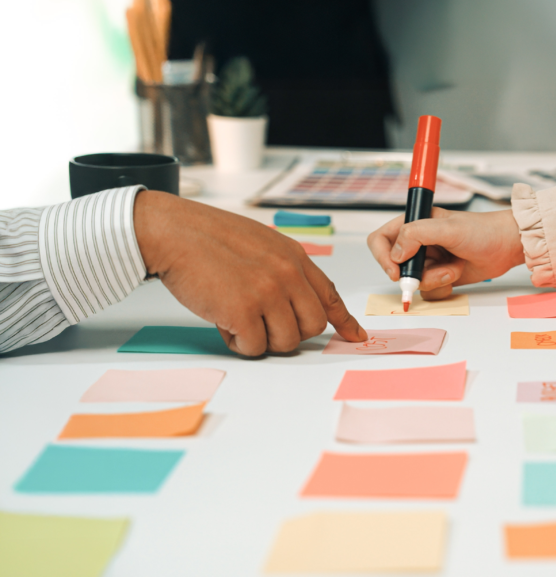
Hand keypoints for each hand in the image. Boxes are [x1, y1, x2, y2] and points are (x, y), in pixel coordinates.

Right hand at [133, 190, 365, 355]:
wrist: (174, 232)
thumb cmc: (209, 238)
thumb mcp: (262, 243)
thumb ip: (283, 269)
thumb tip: (296, 301)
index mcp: (294, 257)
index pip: (329, 295)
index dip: (343, 320)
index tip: (355, 336)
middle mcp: (288, 274)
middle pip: (312, 326)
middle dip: (290, 333)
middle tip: (263, 324)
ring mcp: (268, 292)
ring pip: (287, 341)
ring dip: (263, 340)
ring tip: (238, 319)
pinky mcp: (243, 311)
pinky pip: (255, 347)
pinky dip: (239, 344)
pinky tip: (223, 322)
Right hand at [367, 208, 523, 298]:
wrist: (507, 246)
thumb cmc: (483, 230)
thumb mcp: (448, 228)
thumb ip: (417, 234)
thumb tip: (397, 253)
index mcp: (414, 224)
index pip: (380, 240)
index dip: (383, 257)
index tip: (397, 271)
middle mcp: (417, 243)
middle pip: (395, 267)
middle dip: (415, 275)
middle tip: (437, 272)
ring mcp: (428, 261)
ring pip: (414, 282)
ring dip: (434, 279)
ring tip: (454, 266)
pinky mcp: (440, 275)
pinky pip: (428, 291)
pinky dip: (443, 286)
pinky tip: (457, 272)